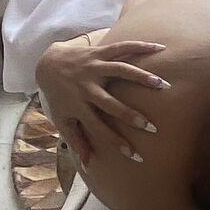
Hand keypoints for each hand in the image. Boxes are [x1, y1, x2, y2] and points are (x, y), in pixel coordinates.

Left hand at [39, 34, 167, 166]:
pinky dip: (140, 46)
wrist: (48, 64)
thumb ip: (76, 139)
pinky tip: (159, 48)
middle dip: (129, 115)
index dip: (115, 142)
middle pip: (110, 103)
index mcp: (78, 106)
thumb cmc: (59, 96)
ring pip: (119, 71)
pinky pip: (120, 47)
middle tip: (150, 126)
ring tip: (161, 84)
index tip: (134, 155)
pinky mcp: (99, 52)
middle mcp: (86, 87)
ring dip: (140, 77)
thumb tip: (89, 163)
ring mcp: (93, 68)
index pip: (98, 129)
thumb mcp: (63, 119)